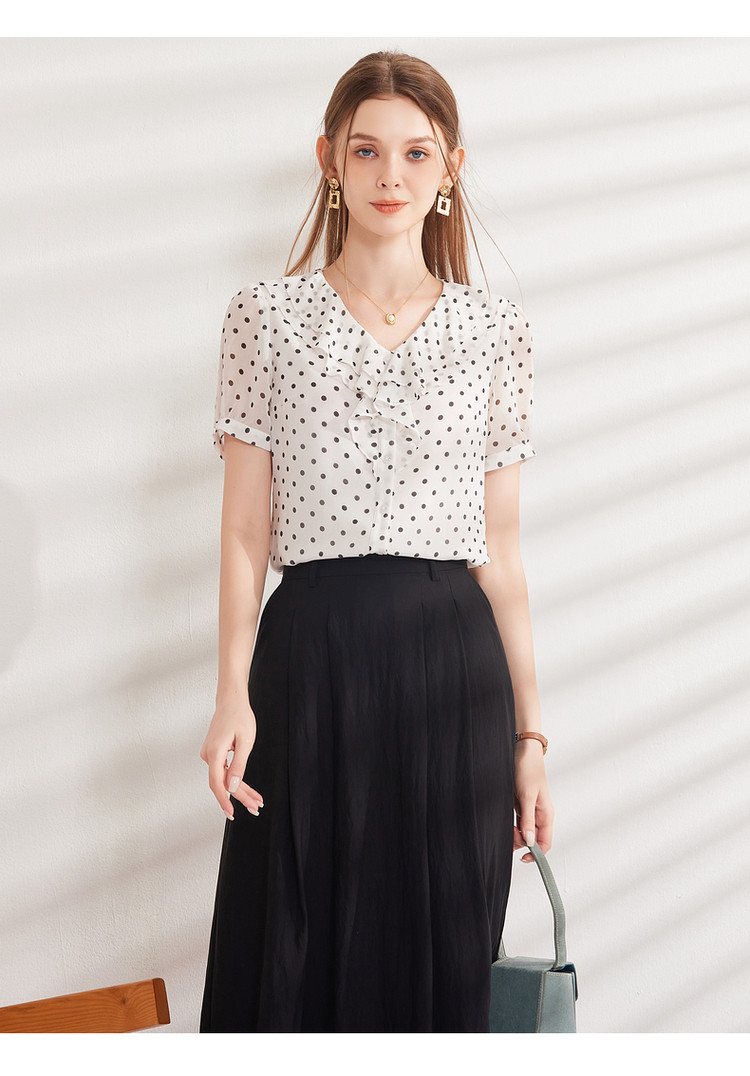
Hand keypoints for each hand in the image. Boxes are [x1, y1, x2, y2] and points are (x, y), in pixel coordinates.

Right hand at [199, 697, 263, 820]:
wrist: (231, 700)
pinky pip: (223, 770)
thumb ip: (239, 765)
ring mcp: (209, 754)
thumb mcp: (245, 741)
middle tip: (255, 808)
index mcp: (214, 752)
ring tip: (256, 800)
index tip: (232, 814)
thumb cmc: (240, 716)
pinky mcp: (213, 752)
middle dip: (239, 797)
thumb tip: (232, 787)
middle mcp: (208, 754)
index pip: (217, 783)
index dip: (225, 801)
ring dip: (239, 790)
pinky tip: (247, 788)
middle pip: (222, 783)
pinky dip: (235, 779)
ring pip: (224, 778)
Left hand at [513, 739, 553, 862]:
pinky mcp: (521, 804)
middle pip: (533, 839)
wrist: (522, 750)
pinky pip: (518, 821)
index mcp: (546, 814)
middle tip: (509, 834)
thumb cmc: (528, 769)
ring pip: (524, 831)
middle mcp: (539, 814)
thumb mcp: (527, 796)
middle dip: (520, 841)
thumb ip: (528, 819)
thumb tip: (530, 841)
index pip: (546, 842)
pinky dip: (511, 825)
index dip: (536, 854)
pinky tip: (505, 822)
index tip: (523, 858)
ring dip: (514, 833)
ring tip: (506, 827)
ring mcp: (530, 810)